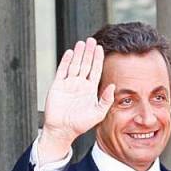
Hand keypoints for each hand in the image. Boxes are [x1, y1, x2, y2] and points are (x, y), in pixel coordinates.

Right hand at [41, 38, 113, 157]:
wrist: (62, 130)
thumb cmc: (80, 124)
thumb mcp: (98, 113)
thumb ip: (106, 100)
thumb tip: (112, 86)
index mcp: (90, 89)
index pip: (95, 70)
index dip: (98, 59)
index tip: (100, 48)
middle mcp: (79, 84)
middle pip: (85, 64)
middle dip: (89, 52)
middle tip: (91, 40)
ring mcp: (68, 84)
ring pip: (74, 64)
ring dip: (78, 54)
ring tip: (82, 42)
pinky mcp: (57, 86)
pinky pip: (62, 70)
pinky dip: (65, 61)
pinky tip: (70, 52)